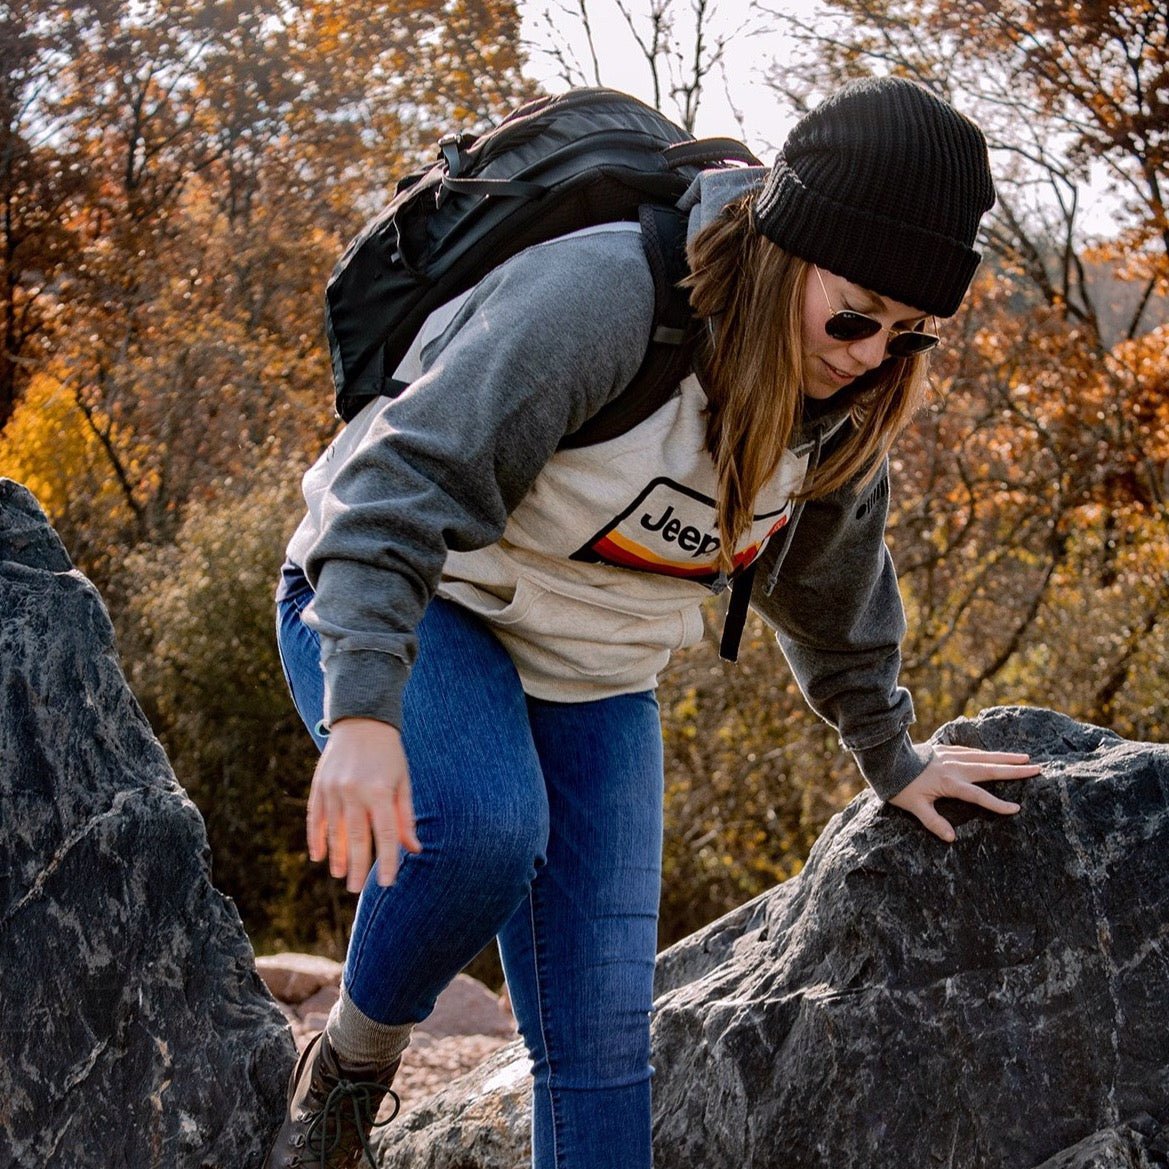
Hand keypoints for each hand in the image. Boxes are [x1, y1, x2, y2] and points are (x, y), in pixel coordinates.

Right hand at [306, 718, 422, 891]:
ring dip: (336, 856)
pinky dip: (316, 838)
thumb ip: (405, 817)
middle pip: (356, 838)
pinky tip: (318, 856)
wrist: (361, 721)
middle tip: (356, 889)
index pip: (384, 834)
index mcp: (379, 791)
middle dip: (357, 866)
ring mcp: (333, 789)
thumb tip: (413, 849)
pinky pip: (316, 818)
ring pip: (334, 831)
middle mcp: (354, 792)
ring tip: (340, 875)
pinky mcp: (319, 786)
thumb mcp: (403, 781)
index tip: (387, 883)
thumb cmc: (389, 754)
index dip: (387, 860)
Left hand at [889, 743, 1041, 842]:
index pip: (979, 796)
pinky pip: (971, 751)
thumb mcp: (915, 807)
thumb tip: (951, 838)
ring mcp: (951, 756)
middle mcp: (955, 767)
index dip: (997, 804)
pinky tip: (994, 754)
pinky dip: (985, 752)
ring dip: (1004, 757)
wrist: (888, 759)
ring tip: (1024, 758)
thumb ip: (933, 822)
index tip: (1016, 809)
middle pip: (990, 769)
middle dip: (1014, 770)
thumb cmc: (900, 786)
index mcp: (950, 783)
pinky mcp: (945, 750)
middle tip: (1037, 768)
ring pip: (983, 756)